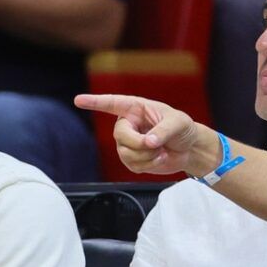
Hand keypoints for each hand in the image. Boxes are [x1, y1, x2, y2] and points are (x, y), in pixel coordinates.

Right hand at [74, 94, 220, 176]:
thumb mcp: (179, 123)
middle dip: (139, 144)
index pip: (112, 103)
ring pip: (126, 153)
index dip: (95, 102)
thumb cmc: (183, 129)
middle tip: (156, 145)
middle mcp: (128, 125)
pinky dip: (149, 165)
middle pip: (120, 135)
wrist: (188, 150)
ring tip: (162, 152)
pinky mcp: (131, 159)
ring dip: (147, 156)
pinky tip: (159, 158)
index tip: (78, 100)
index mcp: (136, 109)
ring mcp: (127, 143)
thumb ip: (163, 131)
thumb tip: (149, 142)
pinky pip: (132, 165)